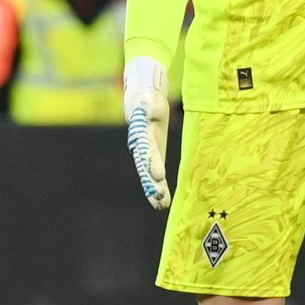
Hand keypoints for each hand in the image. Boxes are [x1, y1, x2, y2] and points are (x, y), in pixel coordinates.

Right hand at [123, 56, 171, 209]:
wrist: (143, 102)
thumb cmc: (148, 99)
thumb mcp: (149, 99)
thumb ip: (148, 105)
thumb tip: (147, 104)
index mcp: (142, 134)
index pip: (146, 151)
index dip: (152, 163)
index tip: (159, 175)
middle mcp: (141, 147)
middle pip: (145, 167)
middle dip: (152, 182)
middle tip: (159, 196)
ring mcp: (146, 154)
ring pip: (148, 175)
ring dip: (154, 189)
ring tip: (161, 204)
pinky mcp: (153, 157)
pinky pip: (154, 175)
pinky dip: (159, 189)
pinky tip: (163, 204)